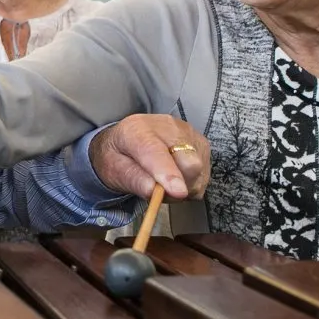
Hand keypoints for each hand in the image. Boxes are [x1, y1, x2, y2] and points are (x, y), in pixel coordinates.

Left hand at [87, 115, 210, 201]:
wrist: (127, 142)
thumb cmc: (119, 157)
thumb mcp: (114, 169)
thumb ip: (132, 179)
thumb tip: (153, 191)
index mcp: (137, 128)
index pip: (156, 151)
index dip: (168, 173)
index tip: (177, 192)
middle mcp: (168, 126)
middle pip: (189, 162)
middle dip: (177, 186)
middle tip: (157, 191)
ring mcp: (188, 133)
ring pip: (199, 172)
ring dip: (183, 187)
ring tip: (163, 182)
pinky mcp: (201, 144)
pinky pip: (204, 175)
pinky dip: (191, 184)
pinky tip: (175, 176)